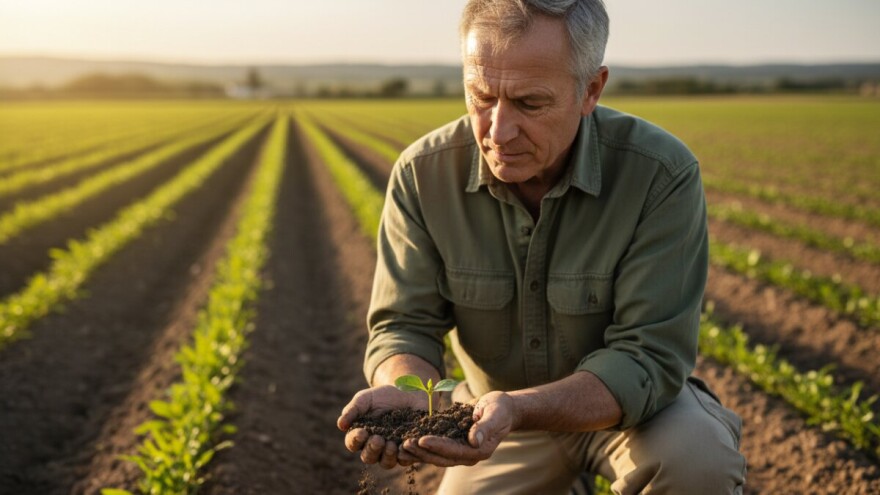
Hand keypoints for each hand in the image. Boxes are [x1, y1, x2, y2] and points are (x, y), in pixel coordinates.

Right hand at [337, 385, 425, 468]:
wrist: (408, 392)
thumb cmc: (382, 396)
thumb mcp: (365, 399)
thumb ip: (352, 410)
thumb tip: (341, 425)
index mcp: (360, 435)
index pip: (353, 443)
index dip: (355, 440)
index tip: (361, 432)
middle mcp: (374, 447)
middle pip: (369, 457)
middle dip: (372, 449)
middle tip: (378, 439)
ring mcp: (391, 451)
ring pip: (386, 463)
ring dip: (387, 456)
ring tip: (391, 444)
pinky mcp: (408, 450)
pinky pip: (407, 459)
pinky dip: (406, 455)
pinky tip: (407, 444)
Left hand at [400, 391, 517, 466]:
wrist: (502, 409)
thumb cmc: (500, 409)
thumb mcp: (496, 414)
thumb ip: (486, 427)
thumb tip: (474, 442)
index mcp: (479, 450)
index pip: (454, 450)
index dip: (437, 446)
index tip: (421, 440)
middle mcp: (468, 455)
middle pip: (441, 457)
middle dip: (422, 451)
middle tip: (404, 444)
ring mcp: (459, 451)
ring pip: (435, 455)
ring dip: (417, 452)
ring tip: (399, 446)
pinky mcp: (453, 444)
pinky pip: (435, 447)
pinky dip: (420, 446)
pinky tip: (405, 441)